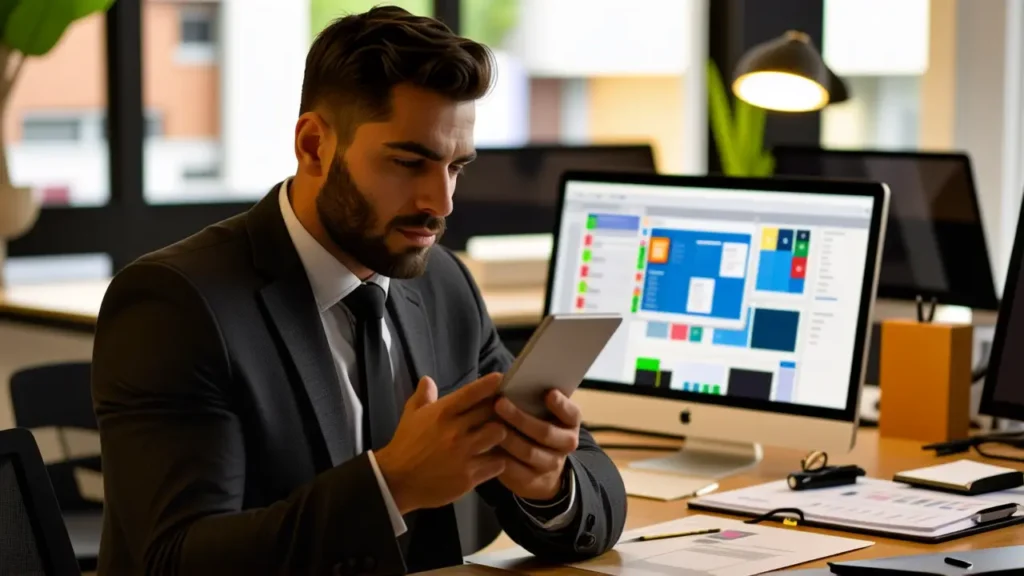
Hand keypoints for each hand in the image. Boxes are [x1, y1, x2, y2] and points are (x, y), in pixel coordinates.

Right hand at [375, 373, 507, 514]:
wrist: (396, 481)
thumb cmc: (405, 445)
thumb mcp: (411, 416)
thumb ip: (423, 396)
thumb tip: (428, 379)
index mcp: (442, 413)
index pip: (471, 393)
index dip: (489, 384)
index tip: (501, 379)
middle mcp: (455, 431)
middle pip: (492, 412)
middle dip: (500, 409)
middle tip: (505, 410)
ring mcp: (464, 455)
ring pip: (499, 436)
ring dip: (502, 435)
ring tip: (500, 436)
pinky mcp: (469, 477)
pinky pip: (497, 464)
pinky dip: (499, 460)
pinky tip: (496, 459)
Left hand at [495, 389, 581, 500]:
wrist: (542, 469)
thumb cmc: (536, 427)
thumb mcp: (542, 414)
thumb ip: (533, 400)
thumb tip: (512, 382)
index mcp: (570, 424)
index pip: (571, 413)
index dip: (561, 404)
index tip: (548, 393)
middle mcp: (565, 444)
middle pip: (545, 432)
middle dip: (521, 418)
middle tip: (499, 403)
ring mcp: (550, 464)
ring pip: (529, 452)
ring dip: (508, 438)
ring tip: (489, 425)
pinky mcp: (532, 481)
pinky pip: (515, 470)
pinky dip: (500, 457)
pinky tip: (486, 446)